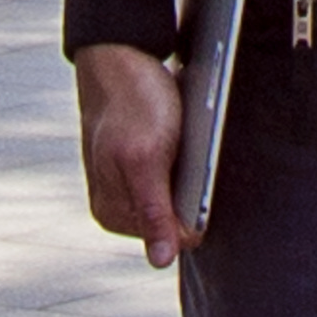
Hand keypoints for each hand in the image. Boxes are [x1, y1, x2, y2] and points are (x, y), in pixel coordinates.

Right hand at [73, 41, 189, 267]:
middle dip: (193, 192)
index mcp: (113, 213)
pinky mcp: (146, 160)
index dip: (196, 214)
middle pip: (177, 217)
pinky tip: (189, 135)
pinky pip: (180, 171)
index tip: (203, 180)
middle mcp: (119, 203)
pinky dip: (191, 157)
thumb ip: (154, 211)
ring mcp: (132, 181)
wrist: (121, 55)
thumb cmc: (131, 103)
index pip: (172, 238)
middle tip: (193, 154)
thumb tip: (162, 261)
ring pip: (181, 193)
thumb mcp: (145, 159)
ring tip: (187, 141)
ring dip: (194, 173)